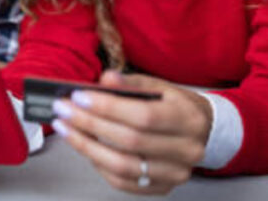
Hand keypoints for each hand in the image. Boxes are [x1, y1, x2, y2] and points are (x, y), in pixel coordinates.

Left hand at [50, 71, 211, 195]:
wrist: (203, 130)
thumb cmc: (175, 106)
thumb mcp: (159, 86)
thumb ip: (130, 83)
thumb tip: (105, 80)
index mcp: (187, 118)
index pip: (143, 116)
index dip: (107, 108)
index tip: (78, 97)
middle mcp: (186, 149)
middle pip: (129, 141)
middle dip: (89, 124)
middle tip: (64, 111)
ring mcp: (176, 172)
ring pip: (123, 166)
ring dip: (87, 148)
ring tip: (67, 130)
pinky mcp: (163, 187)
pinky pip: (124, 183)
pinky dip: (100, 166)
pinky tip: (85, 148)